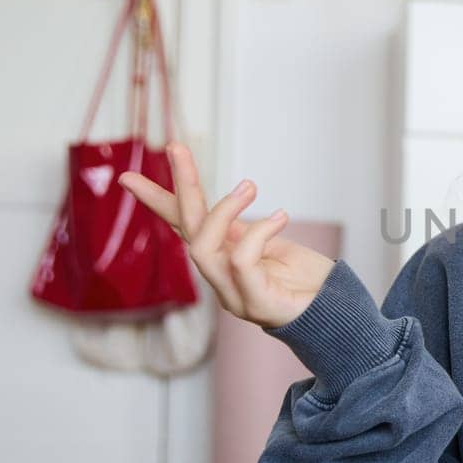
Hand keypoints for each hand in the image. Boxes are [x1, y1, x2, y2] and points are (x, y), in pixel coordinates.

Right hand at [116, 141, 335, 328]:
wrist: (336, 314)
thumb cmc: (306, 281)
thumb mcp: (272, 244)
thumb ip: (245, 229)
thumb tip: (231, 198)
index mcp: (222, 259)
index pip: (182, 227)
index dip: (157, 201)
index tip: (127, 178)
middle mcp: (219, 278)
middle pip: (187, 228)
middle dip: (181, 186)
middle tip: (176, 148)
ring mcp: (233, 294)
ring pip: (203, 247)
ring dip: (222, 210)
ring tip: (250, 185)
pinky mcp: (255, 303)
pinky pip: (241, 261)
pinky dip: (258, 233)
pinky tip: (280, 216)